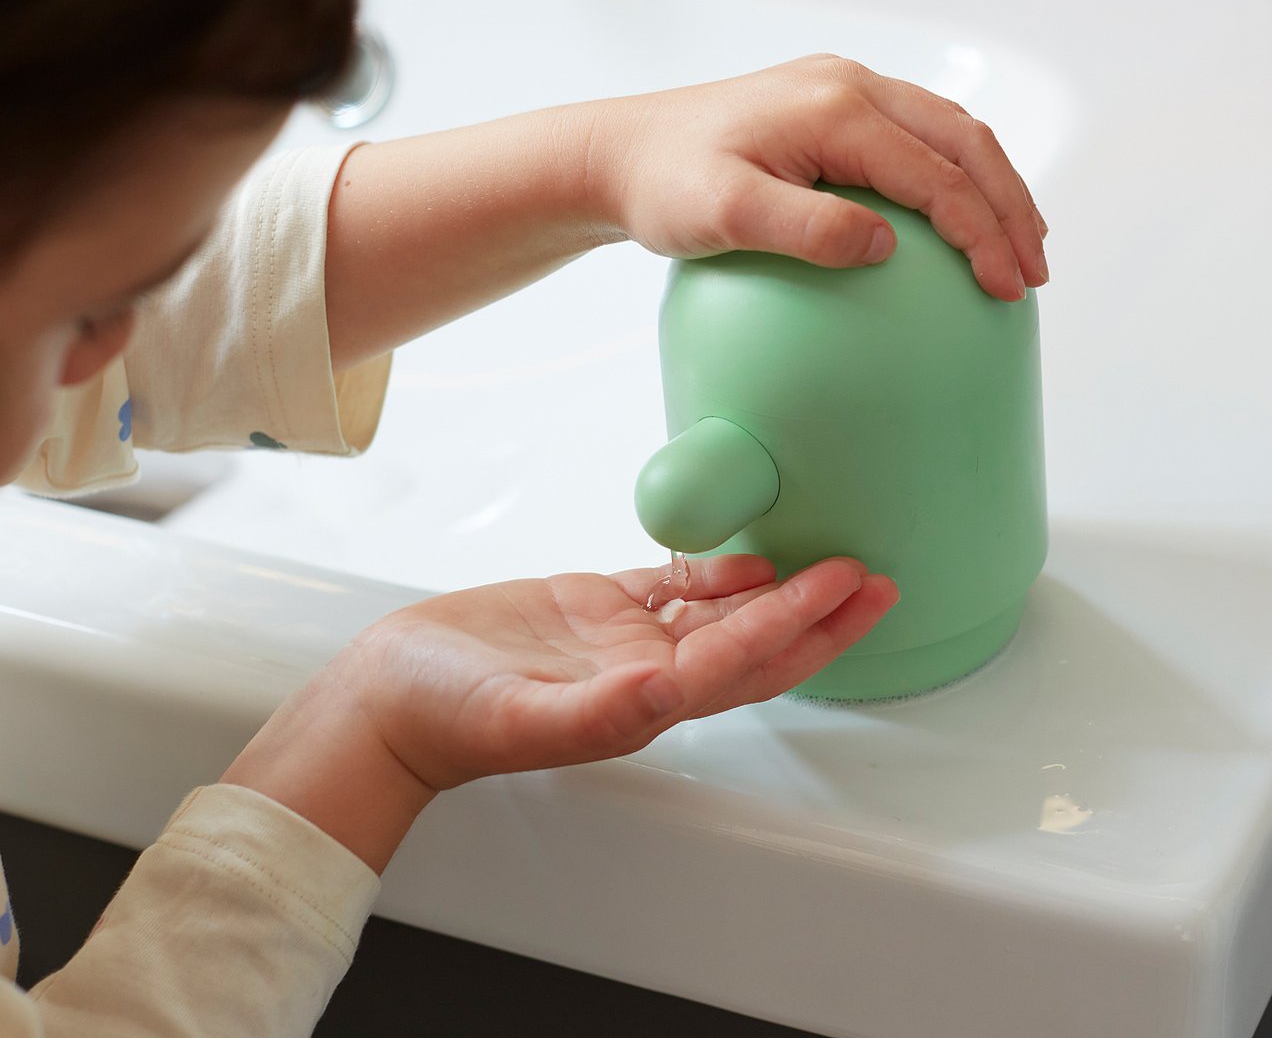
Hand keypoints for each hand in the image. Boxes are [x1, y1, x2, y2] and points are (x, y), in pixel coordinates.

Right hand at [225, 554, 894, 869]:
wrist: (391, 696)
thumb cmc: (445, 717)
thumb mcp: (519, 716)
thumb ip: (594, 713)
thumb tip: (662, 694)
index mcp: (644, 703)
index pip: (743, 660)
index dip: (802, 623)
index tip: (851, 587)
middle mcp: (648, 673)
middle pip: (757, 643)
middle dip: (821, 615)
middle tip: (879, 579)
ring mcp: (624, 641)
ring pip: (722, 612)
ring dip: (780, 590)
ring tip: (835, 565)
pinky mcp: (593, 609)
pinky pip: (669, 587)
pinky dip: (712, 571)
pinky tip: (745, 555)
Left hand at [583, 54, 1048, 301]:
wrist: (619, 152)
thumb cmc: (664, 187)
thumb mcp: (724, 215)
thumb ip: (805, 230)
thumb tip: (886, 248)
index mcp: (835, 108)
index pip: (935, 174)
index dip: (981, 233)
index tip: (1006, 289)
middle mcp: (849, 85)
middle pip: (962, 141)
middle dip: (1010, 205)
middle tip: (1034, 271)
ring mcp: (841, 88)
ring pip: (946, 131)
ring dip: (990, 185)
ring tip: (1018, 244)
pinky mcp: (828, 105)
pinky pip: (912, 135)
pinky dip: (951, 175)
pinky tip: (953, 220)